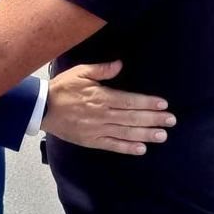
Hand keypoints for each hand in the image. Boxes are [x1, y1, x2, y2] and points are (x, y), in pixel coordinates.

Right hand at [41, 61, 174, 155]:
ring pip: (126, 133)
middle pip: (132, 117)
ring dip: (146, 134)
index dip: (148, 103)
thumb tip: (120, 64)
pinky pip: (112, 145)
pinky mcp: (91, 140)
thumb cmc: (62, 87)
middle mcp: (102, 114)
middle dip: (154, 119)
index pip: (130, 100)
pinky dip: (127, 148)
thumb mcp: (80, 72)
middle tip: (171, 121)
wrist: (42, 108)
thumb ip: (101, 70)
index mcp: (101, 96)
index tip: (163, 105)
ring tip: (162, 136)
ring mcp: (97, 129)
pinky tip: (142, 149)